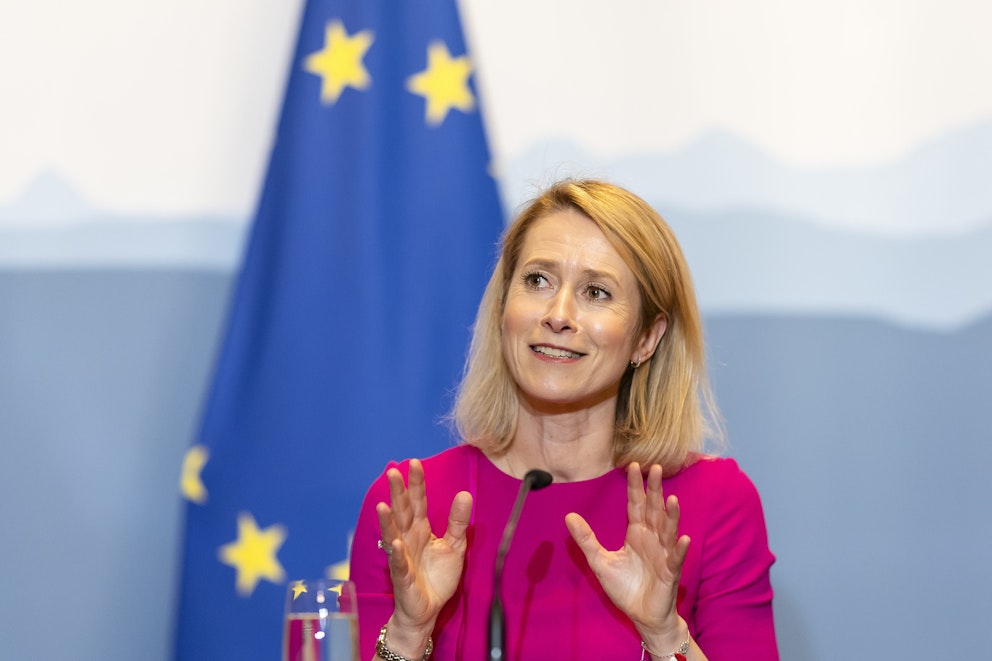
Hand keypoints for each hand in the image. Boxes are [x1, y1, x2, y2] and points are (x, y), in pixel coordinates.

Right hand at [375, 459, 472, 633]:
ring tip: (383, 505)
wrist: (427, 610)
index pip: (418, 502)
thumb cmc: (437, 577)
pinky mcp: (402, 577)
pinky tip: (393, 542)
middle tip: (393, 472)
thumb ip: (458, 521)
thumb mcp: (454, 546)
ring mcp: (402, 557)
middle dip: (397, 493)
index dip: (416, 483)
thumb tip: (465, 493)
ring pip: (393, 534)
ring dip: (387, 521)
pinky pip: (398, 563)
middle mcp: (408, 539)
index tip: (414, 462)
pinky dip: (395, 553)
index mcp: (421, 530)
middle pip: (402, 512)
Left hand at [564, 462, 688, 640]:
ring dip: (671, 516)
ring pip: (668, 531)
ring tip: (672, 500)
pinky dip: (680, 549)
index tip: (633, 465)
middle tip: (656, 468)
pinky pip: (675, 559)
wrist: (641, 615)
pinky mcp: (669, 573)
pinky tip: (683, 538)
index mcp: (636, 533)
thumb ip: (586, 539)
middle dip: (655, 490)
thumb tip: (569, 516)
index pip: (636, 505)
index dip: (635, 486)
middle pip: (654, 510)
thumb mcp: (600, 561)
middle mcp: (652, 539)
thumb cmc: (625, 587)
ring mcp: (663, 555)